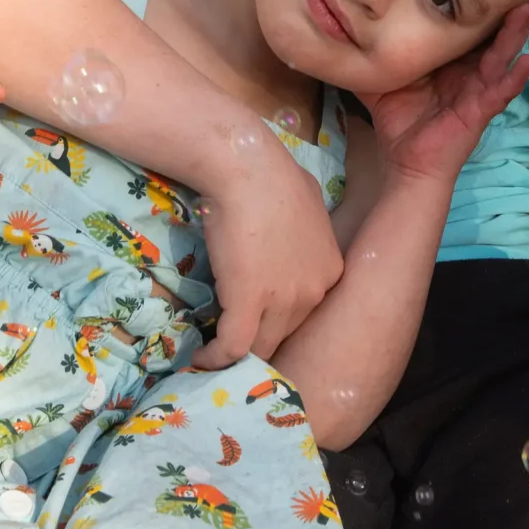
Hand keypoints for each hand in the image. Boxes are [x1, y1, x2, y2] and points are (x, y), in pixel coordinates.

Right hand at [192, 136, 344, 369]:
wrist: (247, 168)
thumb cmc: (272, 174)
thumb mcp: (306, 201)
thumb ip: (304, 226)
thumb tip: (292, 225)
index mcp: (329, 269)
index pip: (304, 310)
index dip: (277, 317)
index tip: (254, 316)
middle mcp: (313, 291)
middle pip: (284, 333)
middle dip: (259, 340)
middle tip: (231, 340)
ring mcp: (285, 300)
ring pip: (260, 347)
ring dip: (236, 357)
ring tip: (213, 359)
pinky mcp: (249, 302)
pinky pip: (233, 347)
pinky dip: (216, 359)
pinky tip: (199, 359)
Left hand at [365, 3, 528, 186]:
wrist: (405, 163)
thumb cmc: (399, 122)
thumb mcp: (381, 81)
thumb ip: (369, 56)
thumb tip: (340, 27)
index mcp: (450, 61)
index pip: (466, 28)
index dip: (478, 3)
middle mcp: (469, 71)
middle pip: (491, 35)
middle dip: (507, 11)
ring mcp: (478, 89)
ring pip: (501, 55)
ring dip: (516, 33)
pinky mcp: (480, 109)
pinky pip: (501, 91)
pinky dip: (515, 77)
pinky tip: (527, 62)